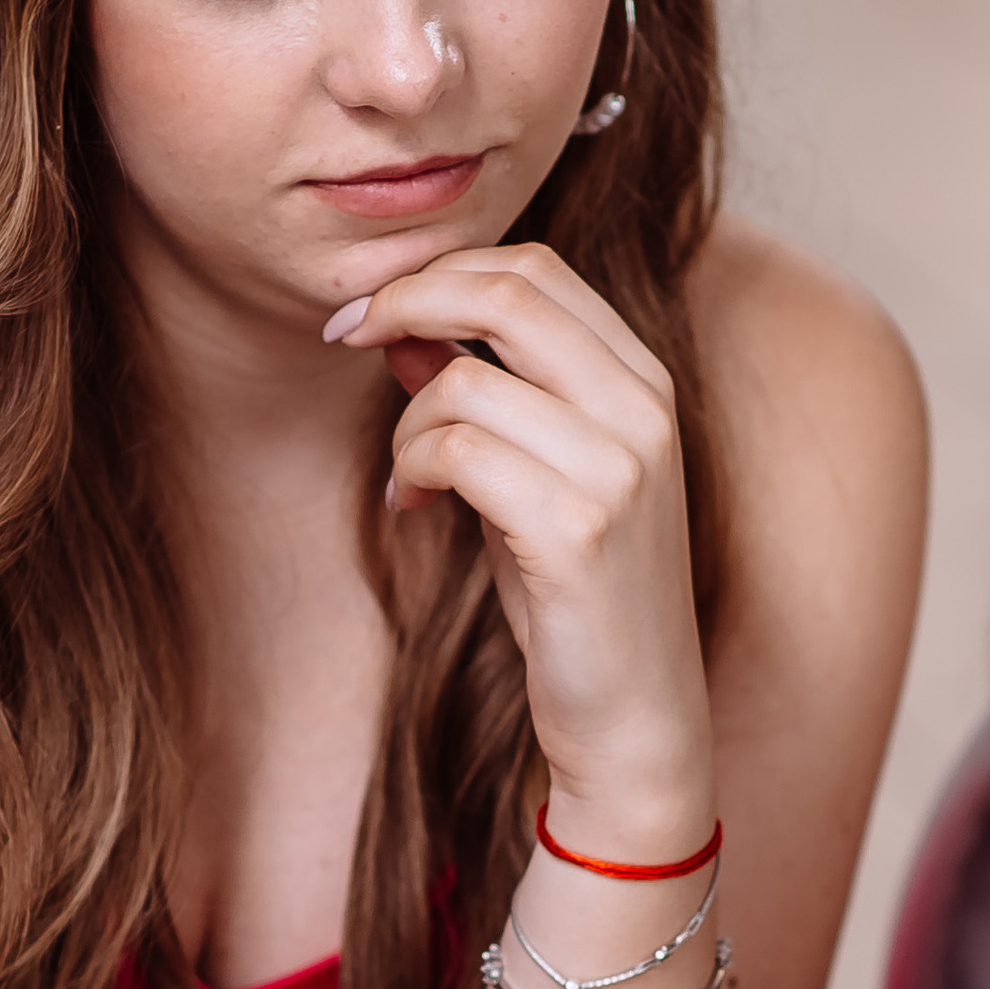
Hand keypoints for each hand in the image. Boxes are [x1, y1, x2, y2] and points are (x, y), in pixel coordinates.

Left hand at [328, 247, 711, 849]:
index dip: (439, 272)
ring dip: (406, 423)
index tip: (371, 312)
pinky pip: (458, 452)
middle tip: (346, 338)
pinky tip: (412, 506)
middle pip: (507, 293)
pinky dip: (413, 468)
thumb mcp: (528, 475)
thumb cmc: (577, 597)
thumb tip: (401, 326)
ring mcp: (619, 468)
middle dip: (405, 302)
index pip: (536, 271)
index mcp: (643, 383)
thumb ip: (482, 394)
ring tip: (407, 475)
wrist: (634, 717)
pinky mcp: (579, 529)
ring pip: (464, 383)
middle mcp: (643, 411)